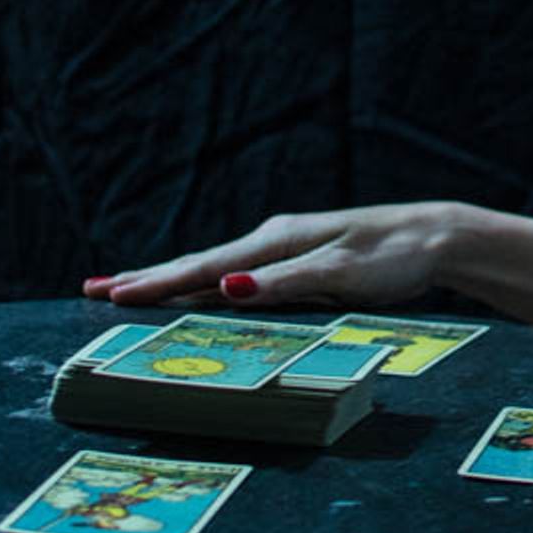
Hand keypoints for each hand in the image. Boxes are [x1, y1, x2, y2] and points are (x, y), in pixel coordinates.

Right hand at [81, 203, 458, 310]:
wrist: (438, 238)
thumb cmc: (393, 256)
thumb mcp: (339, 272)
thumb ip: (283, 282)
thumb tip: (225, 287)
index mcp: (277, 240)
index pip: (204, 266)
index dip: (156, 283)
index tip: (109, 293)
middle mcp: (275, 239)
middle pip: (200, 262)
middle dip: (148, 277)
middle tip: (95, 289)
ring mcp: (287, 249)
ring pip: (217, 267)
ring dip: (173, 279)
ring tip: (131, 289)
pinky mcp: (303, 261)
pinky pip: (240, 274)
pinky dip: (208, 282)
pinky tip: (201, 291)